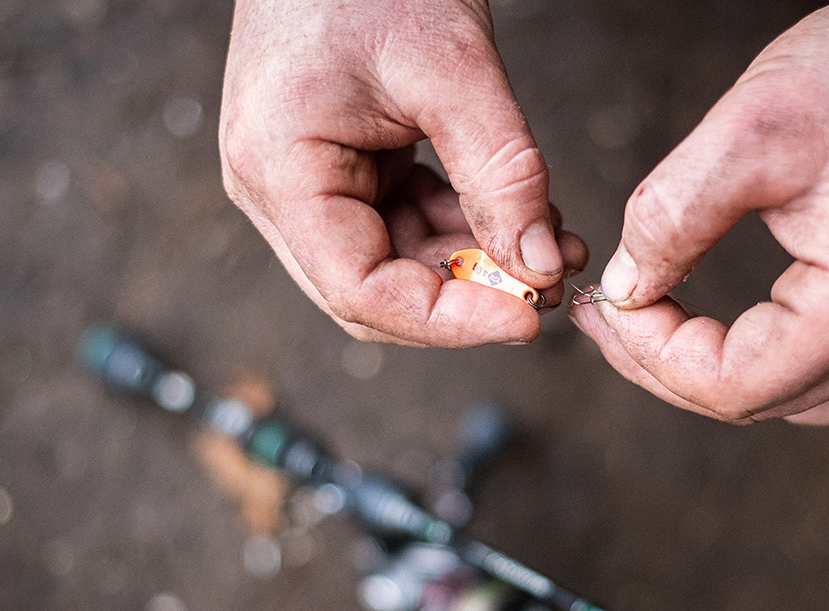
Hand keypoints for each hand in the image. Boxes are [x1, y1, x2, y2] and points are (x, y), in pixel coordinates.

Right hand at [220, 0, 586, 346]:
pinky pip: (401, 224)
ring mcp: (305, 180)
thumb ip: (502, 177)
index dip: (448, 321)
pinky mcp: (338, 166)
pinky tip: (520, 217)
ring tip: (551, 243)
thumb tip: (538, 266)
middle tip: (547, 282)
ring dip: (474, 264)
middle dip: (468, 295)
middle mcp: (276, 189)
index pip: (361, 292)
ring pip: (395, 263)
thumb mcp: (454, 72)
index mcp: (279, 170)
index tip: (528, 318)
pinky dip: (462, 228)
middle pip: (375, 291)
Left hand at [571, 0, 828, 423]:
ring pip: (790, 396)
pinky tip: (726, 331)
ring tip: (654, 327)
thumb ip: (673, 219)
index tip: (608, 304)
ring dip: (712, 371)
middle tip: (607, 318)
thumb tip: (628, 288)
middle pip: (756, 401)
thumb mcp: (749, 132)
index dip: (651, 355)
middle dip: (666, 365)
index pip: (731, 384)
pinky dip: (764, 359)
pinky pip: (827, 370)